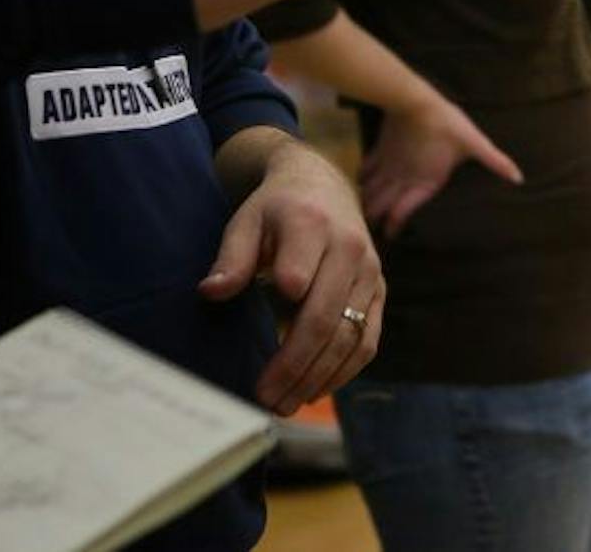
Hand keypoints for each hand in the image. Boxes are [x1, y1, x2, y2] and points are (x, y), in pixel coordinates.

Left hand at [199, 140, 383, 413]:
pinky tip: (315, 391)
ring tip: (285, 404)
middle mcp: (349, 248)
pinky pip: (368, 341)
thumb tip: (210, 293)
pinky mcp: (379, 292)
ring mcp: (370, 272)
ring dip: (318, 378)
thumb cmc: (275, 210)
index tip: (259, 352)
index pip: (298, 273)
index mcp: (311, 224)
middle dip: (294, 366)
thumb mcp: (245, 221)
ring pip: (349, 336)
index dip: (281, 310)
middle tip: (264, 399)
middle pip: (324, 317)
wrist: (323, 187)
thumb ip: (231, 257)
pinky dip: (344, 372)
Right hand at [359, 95, 523, 236]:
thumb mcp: (474, 143)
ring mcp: (388, 165)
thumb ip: (495, 162)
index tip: (391, 235)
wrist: (414, 100)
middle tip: (372, 231)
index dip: (394, 226)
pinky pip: (365, 170)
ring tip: (363, 215)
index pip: (402, 212)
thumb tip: (519, 178)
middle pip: (379, 206)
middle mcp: (401, 178)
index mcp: (423, 182)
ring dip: (366, 203)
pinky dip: (361, 181)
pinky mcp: (380, 150)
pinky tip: (360, 185)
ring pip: (369, 192)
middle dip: (374, 220)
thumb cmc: (446, 123)